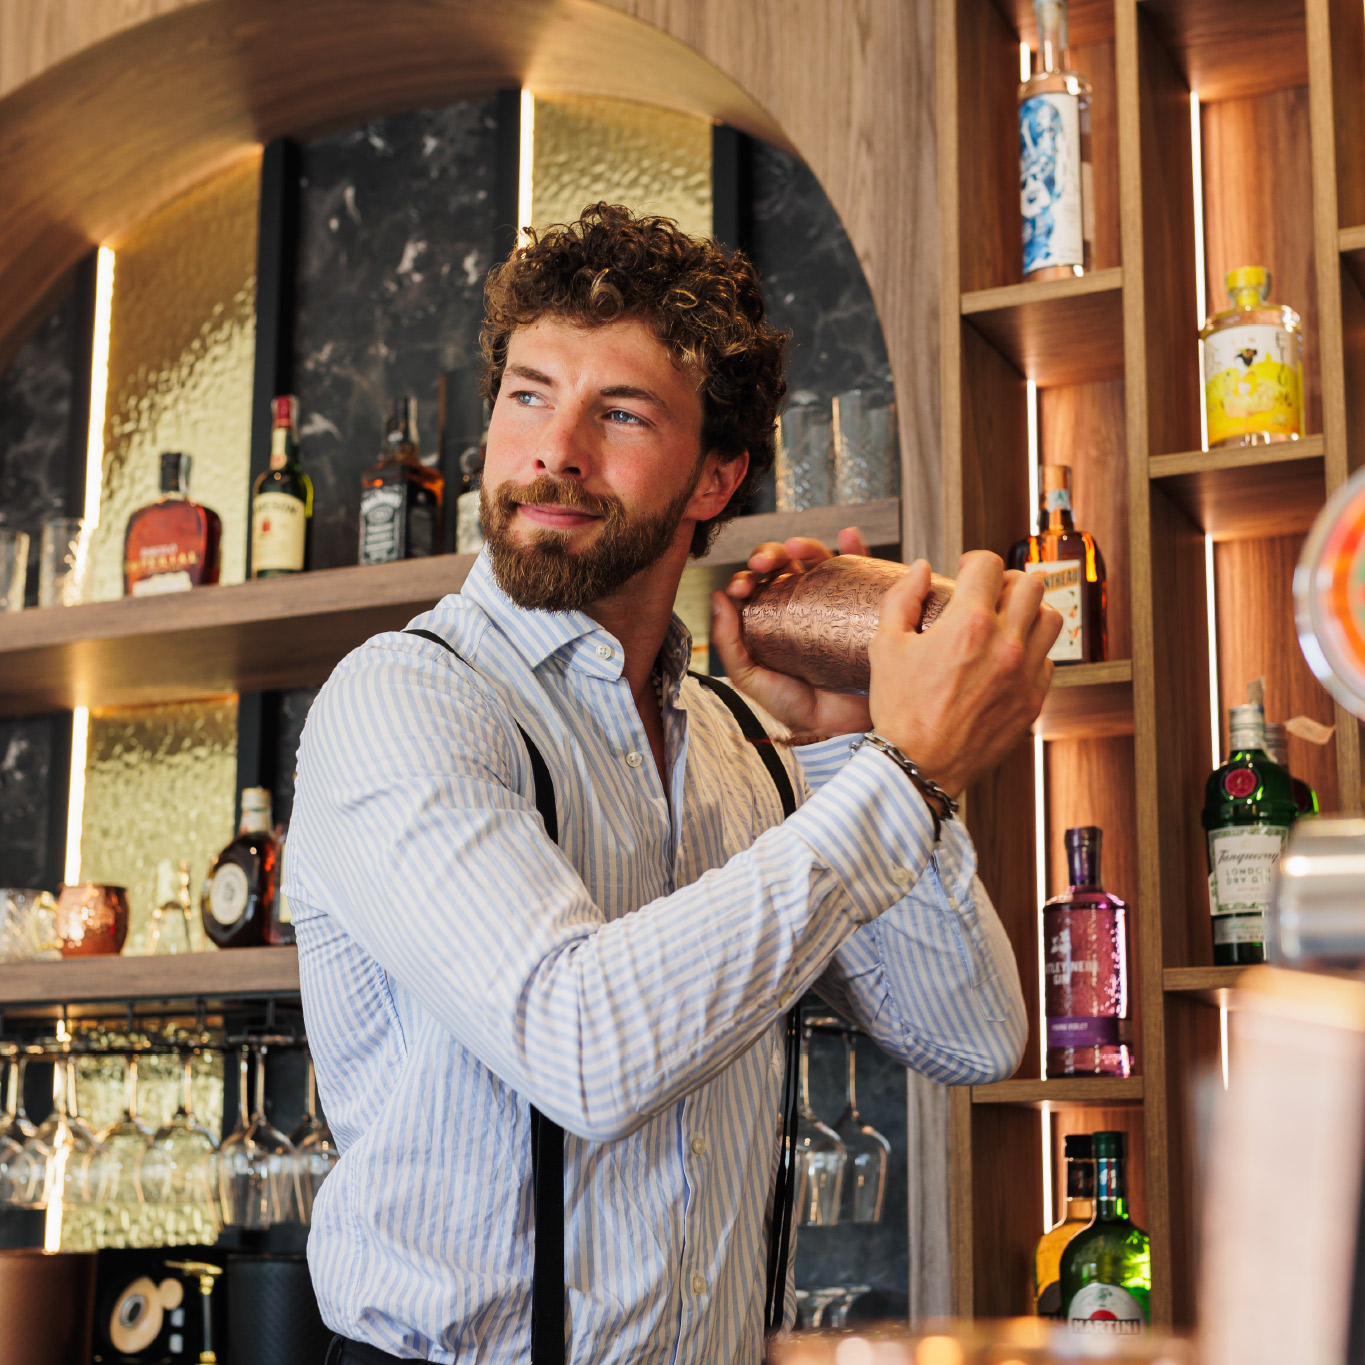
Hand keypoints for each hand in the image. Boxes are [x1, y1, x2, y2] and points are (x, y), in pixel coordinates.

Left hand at [710, 527, 874, 737]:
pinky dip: (857, 548)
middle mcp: (802, 606)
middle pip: (784, 567)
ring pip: (818, 562)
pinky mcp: (862, 607)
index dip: (746, 579)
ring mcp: (833, 603)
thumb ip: (730, 644)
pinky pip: (862, 572)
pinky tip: (848, 537)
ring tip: (796, 548)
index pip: (757, 586)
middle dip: (770, 555)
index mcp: (772, 618)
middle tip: (764, 563)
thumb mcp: (751, 679)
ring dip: (806, 547)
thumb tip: (718, 598)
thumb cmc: (795, 707)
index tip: (741, 588)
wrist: (838, 728)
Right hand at [867, 551, 1059, 796]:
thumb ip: (903, 598)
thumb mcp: (885, 646)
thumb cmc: (898, 709)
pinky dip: (1032, 651)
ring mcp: (1024, 674)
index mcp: (968, 624)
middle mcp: (1005, 645)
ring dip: (1029, 612)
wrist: (918, 766)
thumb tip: (921, 569)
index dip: (975, 561)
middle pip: (1030, 584)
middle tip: (989, 594)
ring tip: (1007, 622)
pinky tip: (1007, 659)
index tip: (967, 570)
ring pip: (1051, 617)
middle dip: (1007, 581)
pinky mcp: (1033, 701)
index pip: (989, 564)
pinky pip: (1049, 660)